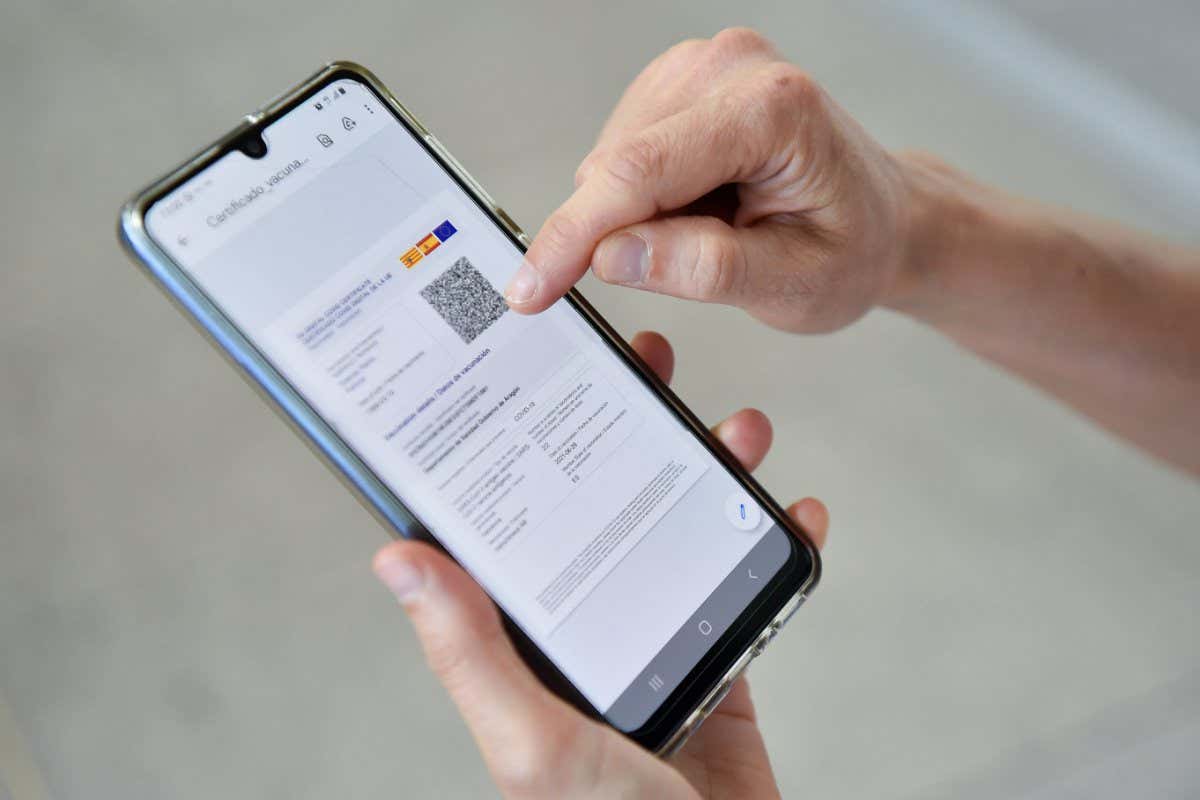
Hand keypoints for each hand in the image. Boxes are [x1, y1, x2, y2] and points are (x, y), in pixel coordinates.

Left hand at [373, 331, 828, 798]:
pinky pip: (743, 587)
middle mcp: (581, 630)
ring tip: (739, 429)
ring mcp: (652, 642)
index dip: (517, 445)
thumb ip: (470, 652)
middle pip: (599, 506)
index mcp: (522, 644)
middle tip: (651, 367)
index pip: (508, 526)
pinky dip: (772, 545)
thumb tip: (396, 558)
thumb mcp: (532, 740)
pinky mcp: (717, 666)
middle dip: (629, 432)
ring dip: (710, 474)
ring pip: (676, 531)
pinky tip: (794, 511)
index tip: (539, 374)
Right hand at [503, 27, 914, 333]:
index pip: (639, 173)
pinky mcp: (680, 81)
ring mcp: (702, 64)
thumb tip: (611, 255)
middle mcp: (730, 65)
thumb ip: (705, 269)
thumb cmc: (852, 250)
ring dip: (637, 217)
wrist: (883, 219)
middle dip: (619, 234)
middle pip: (618, 165)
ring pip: (612, 161)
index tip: (529, 290)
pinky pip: (623, 153)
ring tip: (715, 230)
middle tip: (695, 266)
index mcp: (771, 109)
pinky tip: (701, 208)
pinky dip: (644, 198)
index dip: (573, 236)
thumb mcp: (794, 286)